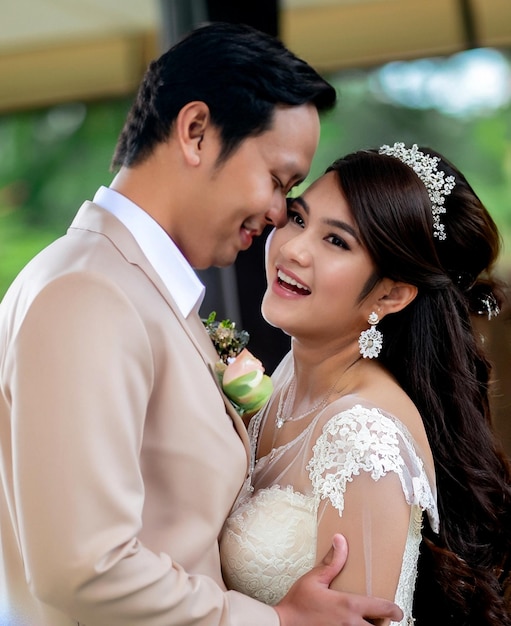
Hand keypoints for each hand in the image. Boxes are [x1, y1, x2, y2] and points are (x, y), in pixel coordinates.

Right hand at [274, 534, 402, 625]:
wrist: (282, 624)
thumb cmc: (298, 602)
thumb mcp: (315, 579)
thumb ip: (332, 562)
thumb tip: (341, 541)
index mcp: (348, 606)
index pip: (382, 608)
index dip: (395, 609)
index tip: (398, 611)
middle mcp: (350, 625)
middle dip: (382, 624)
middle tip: (380, 619)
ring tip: (364, 623)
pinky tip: (348, 625)